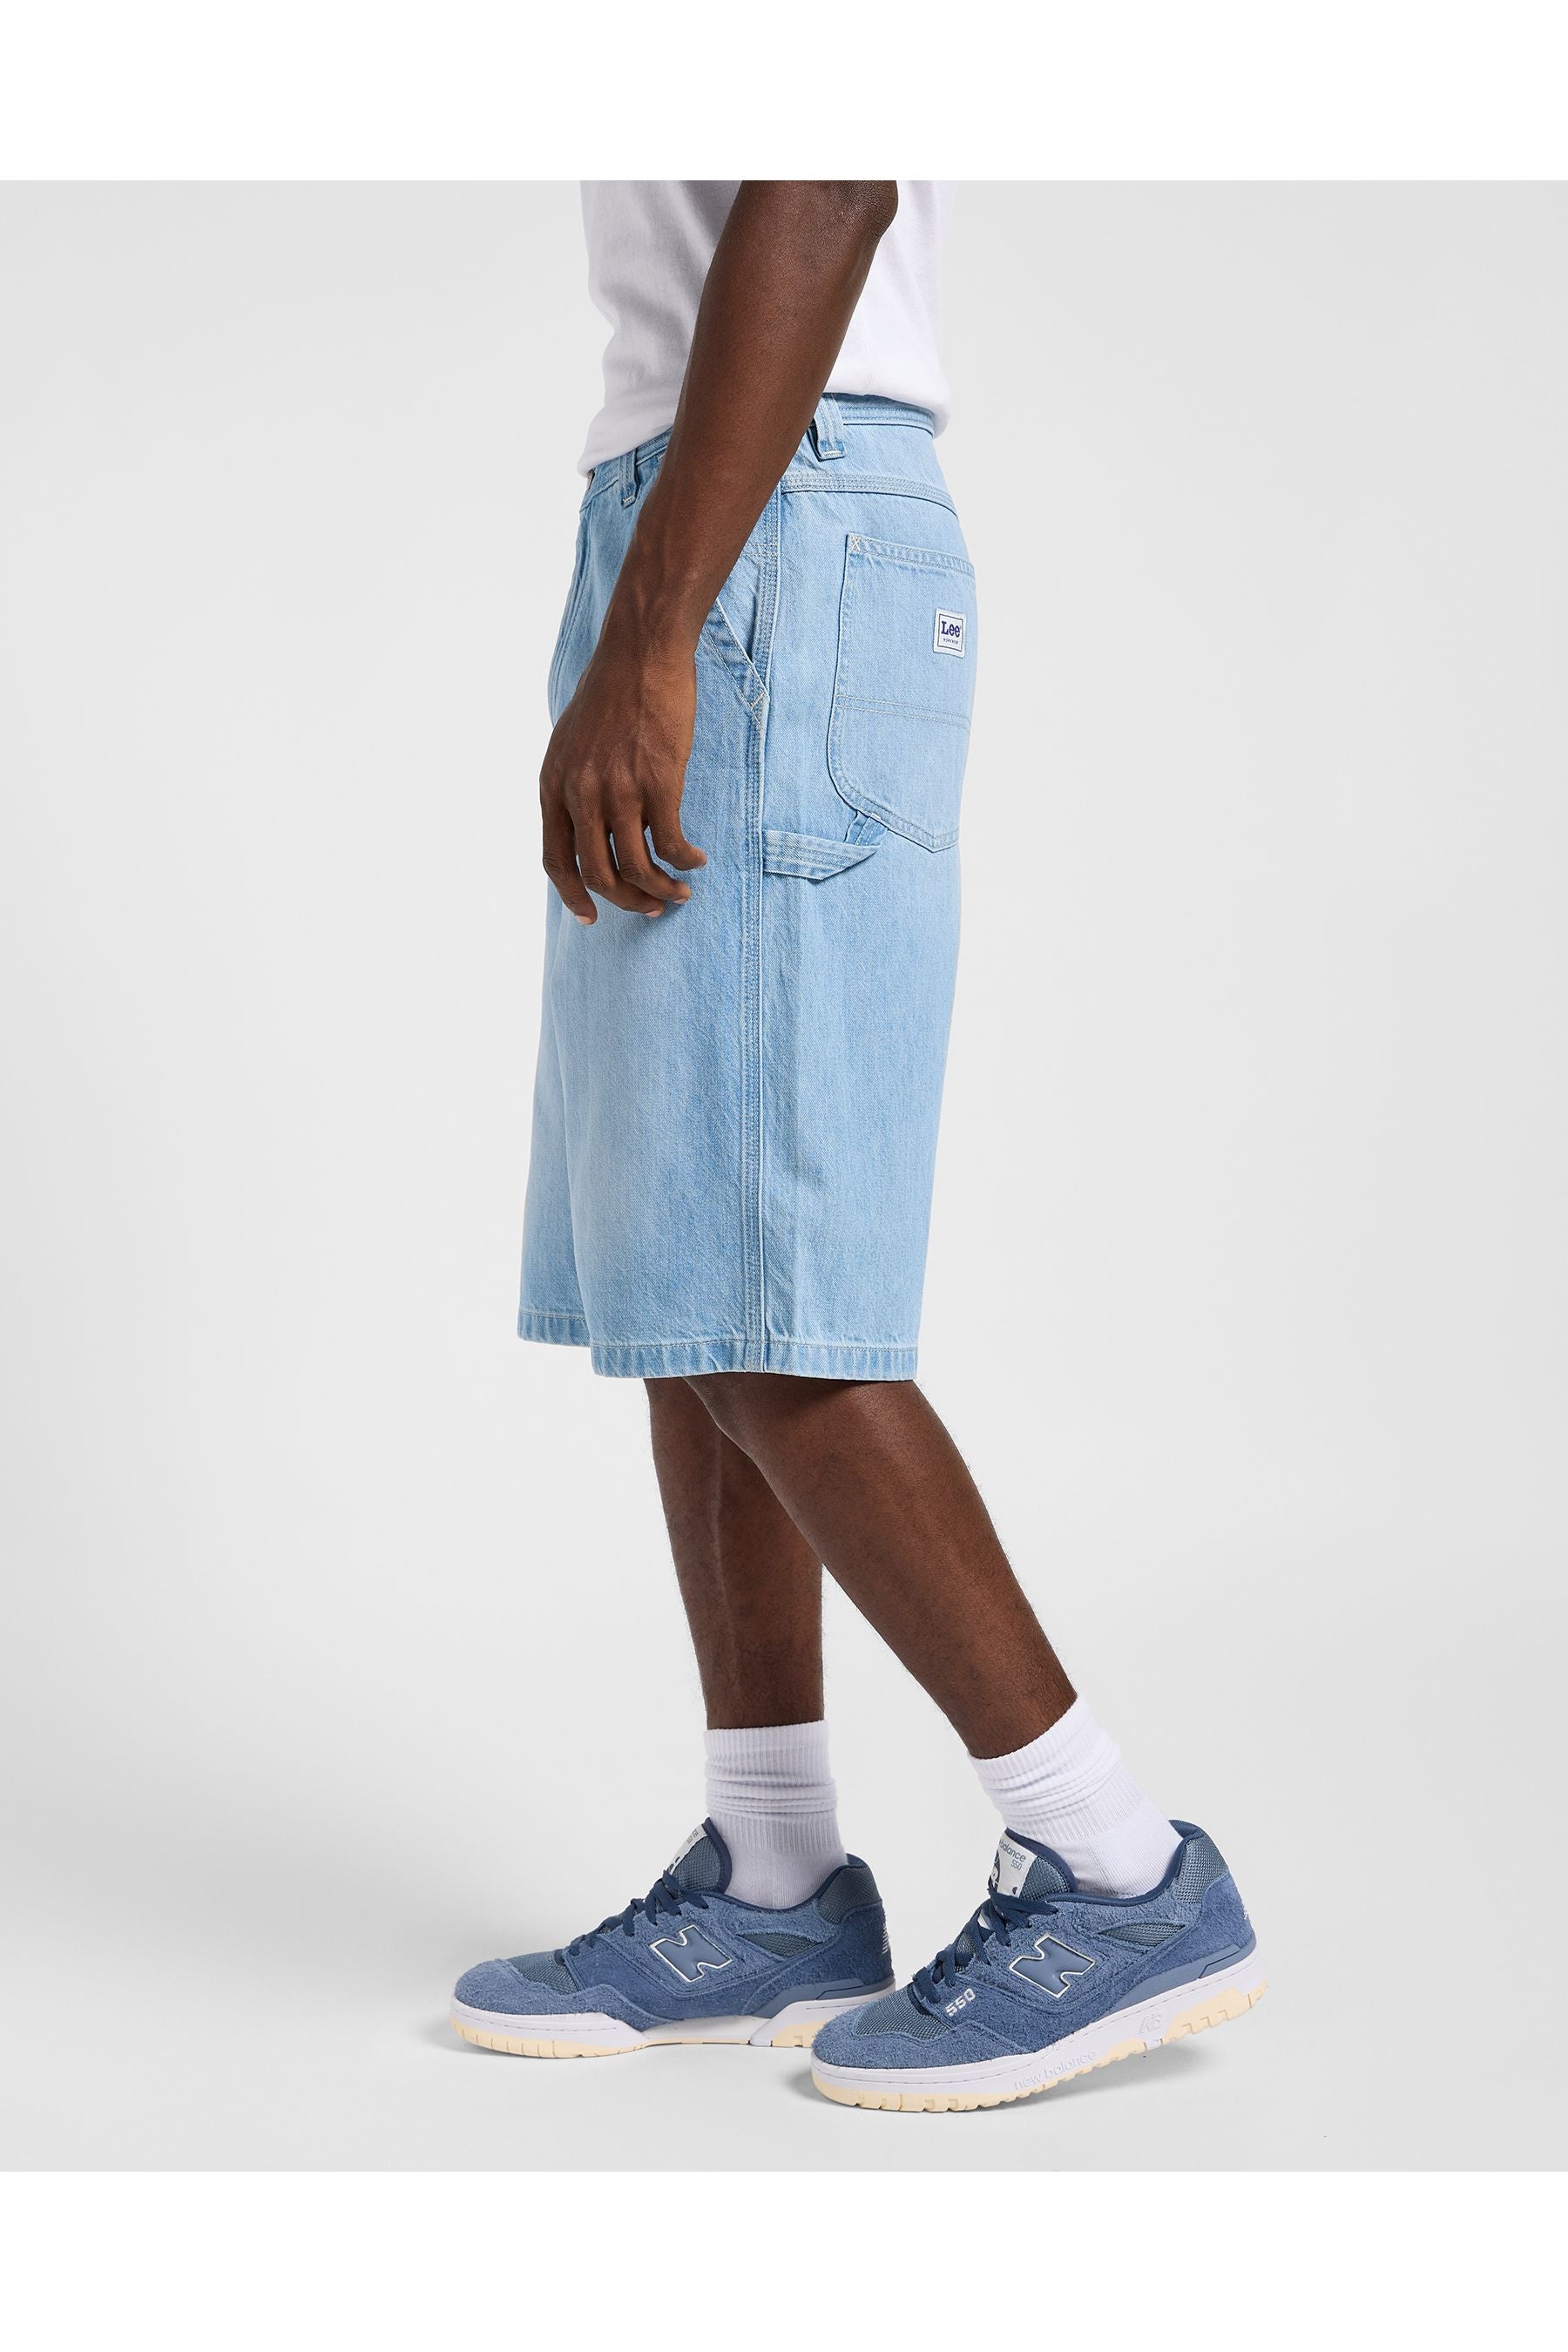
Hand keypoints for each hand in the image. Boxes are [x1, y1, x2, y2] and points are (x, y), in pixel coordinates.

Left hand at [539, 617, 706, 922]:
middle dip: (627, 902)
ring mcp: (618, 789)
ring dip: (660, 890)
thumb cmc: (612, 691)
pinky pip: (670, 844)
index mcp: (554, 785)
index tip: (592, 917)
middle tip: (652, 907)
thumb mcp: (571, 742)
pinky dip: (684, 862)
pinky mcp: (658, 782)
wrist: (641, 650)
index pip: (556, 860)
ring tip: (680, 892)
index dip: (574, 896)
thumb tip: (587, 822)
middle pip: (598, 874)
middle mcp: (580, 793)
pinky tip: (696, 860)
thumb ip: (573, 784)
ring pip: (636, 868)